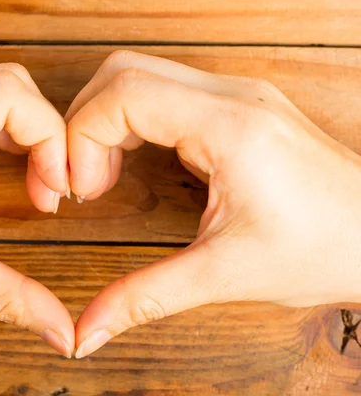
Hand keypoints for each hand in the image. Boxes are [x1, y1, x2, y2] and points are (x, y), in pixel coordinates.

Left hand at [0, 64, 73, 357]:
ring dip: (25, 131)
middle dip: (45, 132)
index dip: (51, 137)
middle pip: (6, 81)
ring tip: (35, 182)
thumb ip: (5, 296)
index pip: (7, 95)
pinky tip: (9, 166)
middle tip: (51, 187)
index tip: (58, 189)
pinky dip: (1, 131)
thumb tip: (62, 330)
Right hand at [66, 50, 360, 357]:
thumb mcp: (223, 275)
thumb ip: (143, 299)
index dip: (81, 139)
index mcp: (231, 127)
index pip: (122, 94)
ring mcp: (234, 95)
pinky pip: (161, 92)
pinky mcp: (233, 106)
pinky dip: (129, 124)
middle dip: (83, 126)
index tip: (82, 191)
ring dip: (104, 123)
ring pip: (138, 76)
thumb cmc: (324, 249)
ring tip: (103, 178)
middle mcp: (232, 95)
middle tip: (83, 184)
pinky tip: (132, 164)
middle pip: (122, 73)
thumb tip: (84, 332)